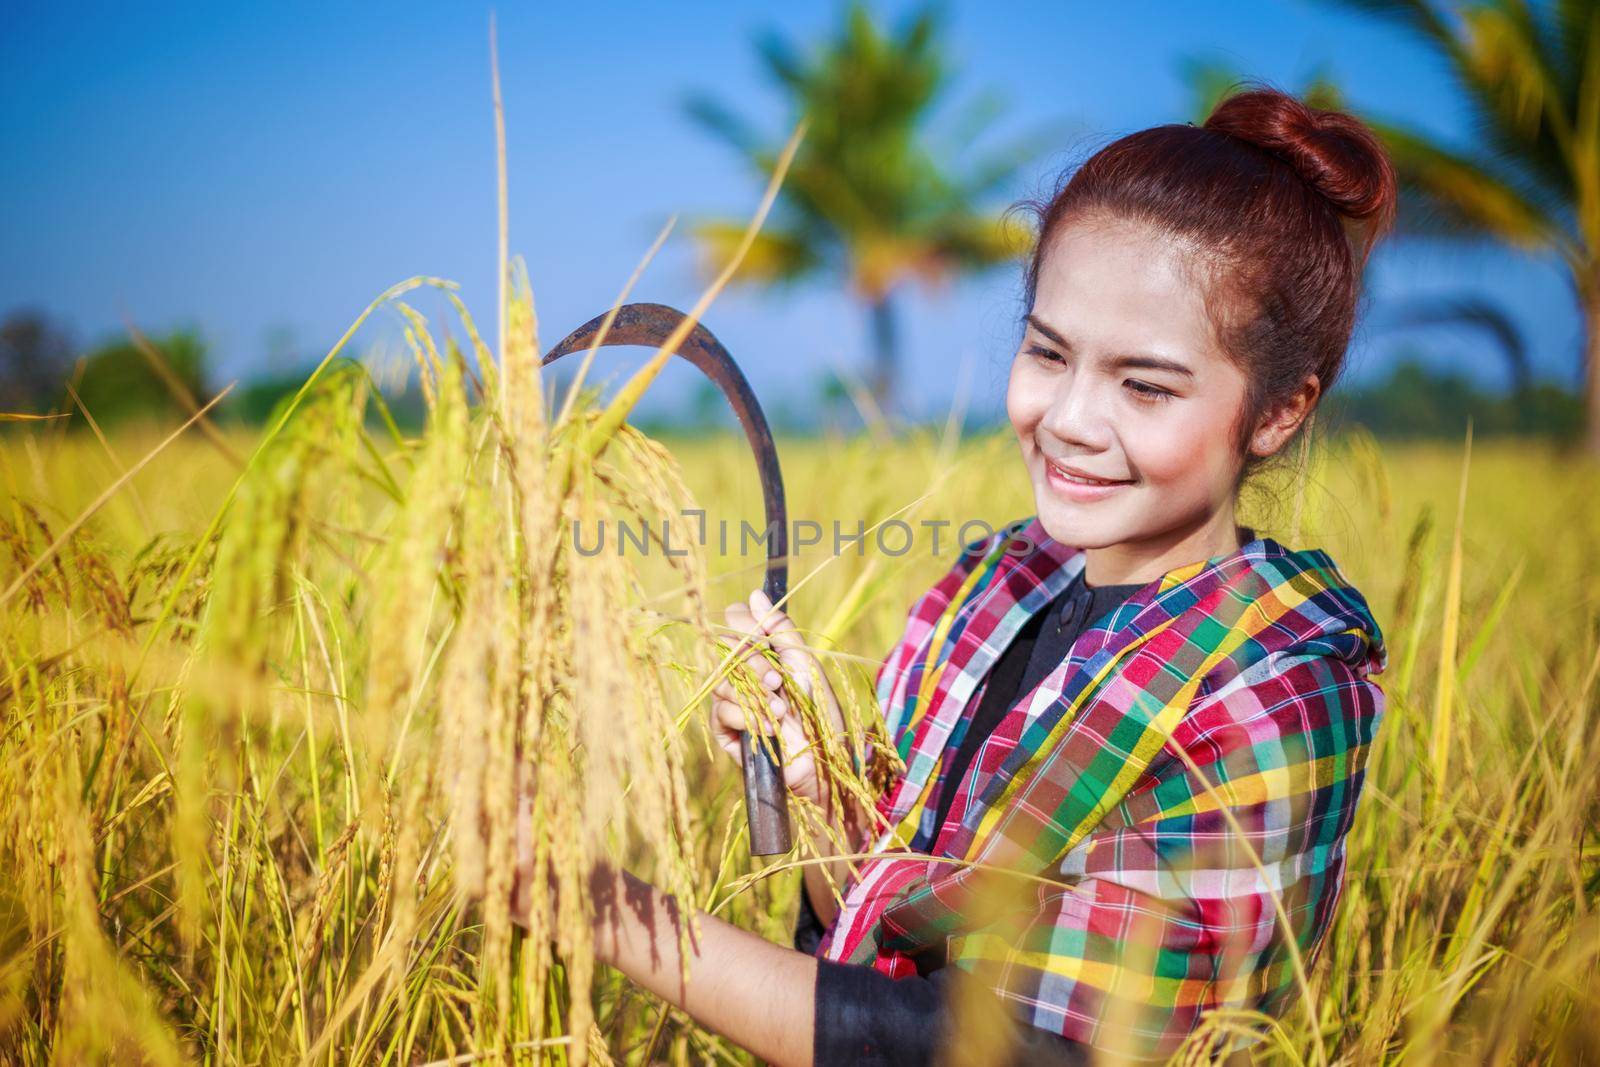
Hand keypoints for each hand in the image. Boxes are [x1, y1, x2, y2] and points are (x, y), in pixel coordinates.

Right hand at [710, 588, 844, 809]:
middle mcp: (744, 672)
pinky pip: (720, 712)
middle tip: (777, 681)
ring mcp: (733, 700)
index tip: (762, 637)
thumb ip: (780, 630)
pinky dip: (746, 717)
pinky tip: (771, 728)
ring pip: (719, 679)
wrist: (825, 764)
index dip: (744, 624)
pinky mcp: (727, 730)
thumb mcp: (805, 664)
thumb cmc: (821, 715)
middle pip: (724, 647)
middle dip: (752, 663)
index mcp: (763, 651)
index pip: (735, 620)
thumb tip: (755, 593)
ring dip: (753, 693)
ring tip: (781, 710)